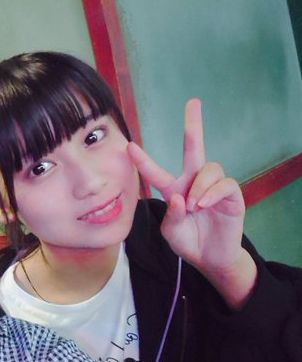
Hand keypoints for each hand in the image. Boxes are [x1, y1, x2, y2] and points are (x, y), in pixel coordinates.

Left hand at [127, 99, 245, 273]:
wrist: (210, 258)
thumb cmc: (188, 241)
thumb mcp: (171, 233)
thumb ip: (170, 217)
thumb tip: (179, 198)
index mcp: (173, 189)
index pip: (156, 171)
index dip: (143, 160)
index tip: (129, 146)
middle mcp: (193, 182)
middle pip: (194, 147)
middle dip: (194, 125)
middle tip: (193, 102)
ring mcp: (213, 187)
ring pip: (208, 169)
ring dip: (199, 186)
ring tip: (193, 206)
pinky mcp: (231, 195)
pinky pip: (224, 184)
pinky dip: (212, 192)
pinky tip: (203, 204)